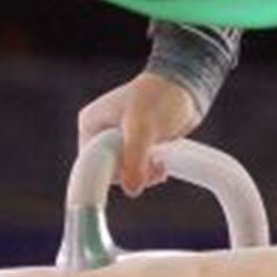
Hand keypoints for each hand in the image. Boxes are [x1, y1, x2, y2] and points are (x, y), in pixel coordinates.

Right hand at [75, 71, 201, 195]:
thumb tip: (132, 190)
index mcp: (92, 124)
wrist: (186, 86)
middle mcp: (101, 133)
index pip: (90, 162)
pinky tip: (162, 165)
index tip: (131, 177)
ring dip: (143, 175)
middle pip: (108, 170)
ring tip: (159, 165)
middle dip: (130, 174)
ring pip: (125, 173)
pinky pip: (137, 169)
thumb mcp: (144, 127)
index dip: (111, 172)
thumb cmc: (160, 96)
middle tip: (151, 168)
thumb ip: (135, 159)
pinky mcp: (137, 146)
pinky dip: (149, 171)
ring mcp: (119, 140)